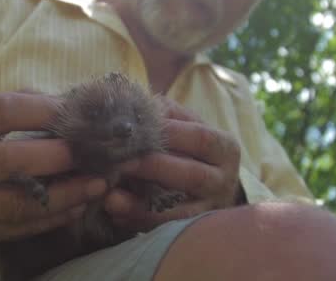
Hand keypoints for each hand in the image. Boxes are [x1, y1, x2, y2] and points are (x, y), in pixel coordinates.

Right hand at [0, 93, 106, 246]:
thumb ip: (11, 106)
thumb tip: (65, 104)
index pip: (2, 110)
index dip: (44, 109)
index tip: (76, 110)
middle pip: (13, 159)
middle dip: (59, 155)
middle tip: (93, 151)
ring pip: (21, 202)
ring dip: (68, 194)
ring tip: (98, 183)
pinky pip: (21, 227)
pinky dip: (55, 217)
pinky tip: (79, 204)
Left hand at [104, 97, 241, 230]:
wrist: (212, 182)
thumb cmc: (190, 146)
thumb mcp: (186, 124)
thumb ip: (166, 113)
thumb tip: (138, 107)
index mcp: (225, 147)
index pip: (199, 138)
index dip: (168, 133)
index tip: (134, 131)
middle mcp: (224, 180)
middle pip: (191, 175)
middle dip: (152, 168)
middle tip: (118, 163)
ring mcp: (211, 209)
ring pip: (180, 211)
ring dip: (142, 205)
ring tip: (110, 199)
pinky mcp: (194, 229)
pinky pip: (167, 229)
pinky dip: (140, 223)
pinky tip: (116, 215)